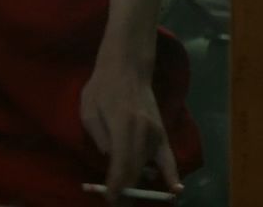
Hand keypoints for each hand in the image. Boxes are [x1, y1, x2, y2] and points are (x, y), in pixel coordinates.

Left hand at [79, 62, 182, 202]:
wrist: (127, 69)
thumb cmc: (101, 88)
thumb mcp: (88, 111)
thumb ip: (99, 137)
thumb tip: (109, 160)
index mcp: (123, 125)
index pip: (121, 163)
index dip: (116, 185)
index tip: (110, 199)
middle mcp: (144, 132)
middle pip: (136, 169)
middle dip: (125, 188)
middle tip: (115, 201)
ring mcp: (156, 132)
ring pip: (147, 165)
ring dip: (137, 180)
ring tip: (125, 192)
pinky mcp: (163, 132)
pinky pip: (169, 158)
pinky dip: (171, 174)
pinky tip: (173, 189)